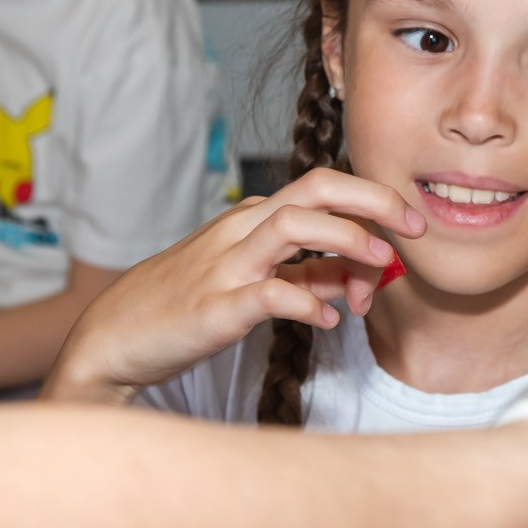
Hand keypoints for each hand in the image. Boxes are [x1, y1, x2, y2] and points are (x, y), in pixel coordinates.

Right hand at [45, 168, 425, 402]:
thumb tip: (356, 279)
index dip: (373, 205)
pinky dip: (307, 301)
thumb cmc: (182, 310)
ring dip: (346, 238)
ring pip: (293, 225)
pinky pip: (269, 293)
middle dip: (374, 198)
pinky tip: (329, 319)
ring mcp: (225, 266)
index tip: (407, 232)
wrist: (111, 339)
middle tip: (416, 226)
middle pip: (315, 188)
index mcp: (252, 220)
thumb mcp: (251, 284)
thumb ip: (305, 278)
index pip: (323, 191)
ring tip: (382, 263)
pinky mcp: (214, 308)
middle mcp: (240, 231)